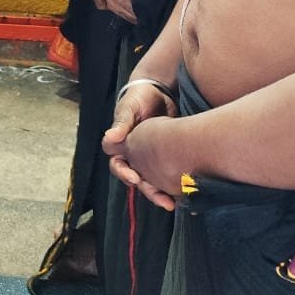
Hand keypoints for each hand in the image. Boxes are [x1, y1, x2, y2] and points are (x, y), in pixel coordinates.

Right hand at [102, 83, 178, 209]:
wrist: (161, 91)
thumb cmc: (140, 97)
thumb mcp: (130, 107)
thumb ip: (122, 122)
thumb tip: (109, 137)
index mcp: (122, 145)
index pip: (117, 165)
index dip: (124, 173)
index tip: (135, 179)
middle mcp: (134, 155)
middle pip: (136, 179)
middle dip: (149, 191)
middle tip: (163, 201)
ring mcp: (150, 158)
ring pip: (152, 182)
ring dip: (161, 194)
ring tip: (172, 204)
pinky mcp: (166, 158)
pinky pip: (167, 175)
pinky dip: (174, 185)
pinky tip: (185, 193)